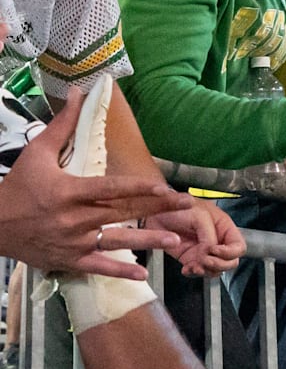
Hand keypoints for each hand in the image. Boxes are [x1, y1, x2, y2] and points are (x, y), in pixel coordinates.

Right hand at [0, 88, 194, 279]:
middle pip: (122, 212)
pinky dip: (120, 273)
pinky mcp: (69, 260)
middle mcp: (74, 219)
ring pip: (117, 241)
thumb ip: (63, 124)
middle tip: (186, 206)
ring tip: (174, 241)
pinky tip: (143, 275)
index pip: (110, 189)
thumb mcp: (38, 152)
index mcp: (69, 192)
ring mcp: (74, 242)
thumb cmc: (17, 186)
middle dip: (157, 209)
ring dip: (147, 242)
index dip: (139, 188)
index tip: (163, 188)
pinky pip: (98, 268)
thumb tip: (79, 93)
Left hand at [146, 199, 245, 276]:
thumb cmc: (179, 207)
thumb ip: (209, 236)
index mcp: (224, 228)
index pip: (238, 247)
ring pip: (215, 270)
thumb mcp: (200, 216)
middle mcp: (217, 241)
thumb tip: (210, 253)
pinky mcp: (190, 258)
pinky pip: (198, 271)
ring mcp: (204, 251)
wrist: (156, 213)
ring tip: (195, 266)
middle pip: (230, 262)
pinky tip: (187, 268)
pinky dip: (193, 273)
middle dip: (218, 264)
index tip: (214, 250)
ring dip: (206, 271)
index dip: (230, 253)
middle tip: (205, 261)